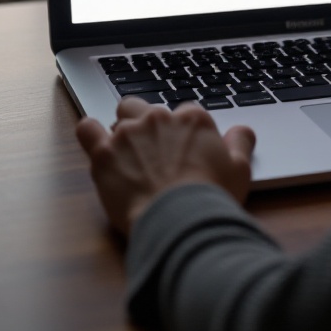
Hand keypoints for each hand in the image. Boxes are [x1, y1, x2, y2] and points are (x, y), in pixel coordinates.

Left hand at [76, 97, 255, 235]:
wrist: (179, 221)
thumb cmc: (210, 198)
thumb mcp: (240, 171)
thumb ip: (240, 144)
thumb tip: (243, 131)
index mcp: (192, 119)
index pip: (185, 114)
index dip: (183, 133)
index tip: (184, 152)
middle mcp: (159, 118)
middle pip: (148, 108)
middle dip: (148, 124)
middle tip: (153, 153)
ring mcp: (129, 133)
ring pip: (120, 116)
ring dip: (124, 131)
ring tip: (128, 157)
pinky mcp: (104, 153)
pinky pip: (88, 129)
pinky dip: (90, 134)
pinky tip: (95, 142)